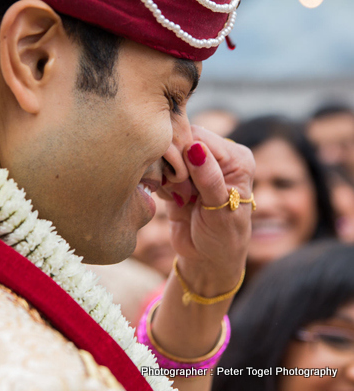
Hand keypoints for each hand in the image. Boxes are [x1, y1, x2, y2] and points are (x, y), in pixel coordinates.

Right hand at [160, 125, 254, 293]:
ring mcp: (196, 166)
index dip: (184, 153)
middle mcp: (217, 156)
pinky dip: (161, 184)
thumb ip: (209, 178)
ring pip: (167, 154)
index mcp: (236, 157)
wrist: (207, 259)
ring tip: (182, 198)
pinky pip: (160, 169)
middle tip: (184, 193)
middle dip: (175, 166)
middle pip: (181, 140)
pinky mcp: (179, 176)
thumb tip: (196, 148)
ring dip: (168, 177)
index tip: (182, 180)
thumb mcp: (220, 210)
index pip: (200, 137)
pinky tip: (174, 200)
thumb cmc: (223, 237)